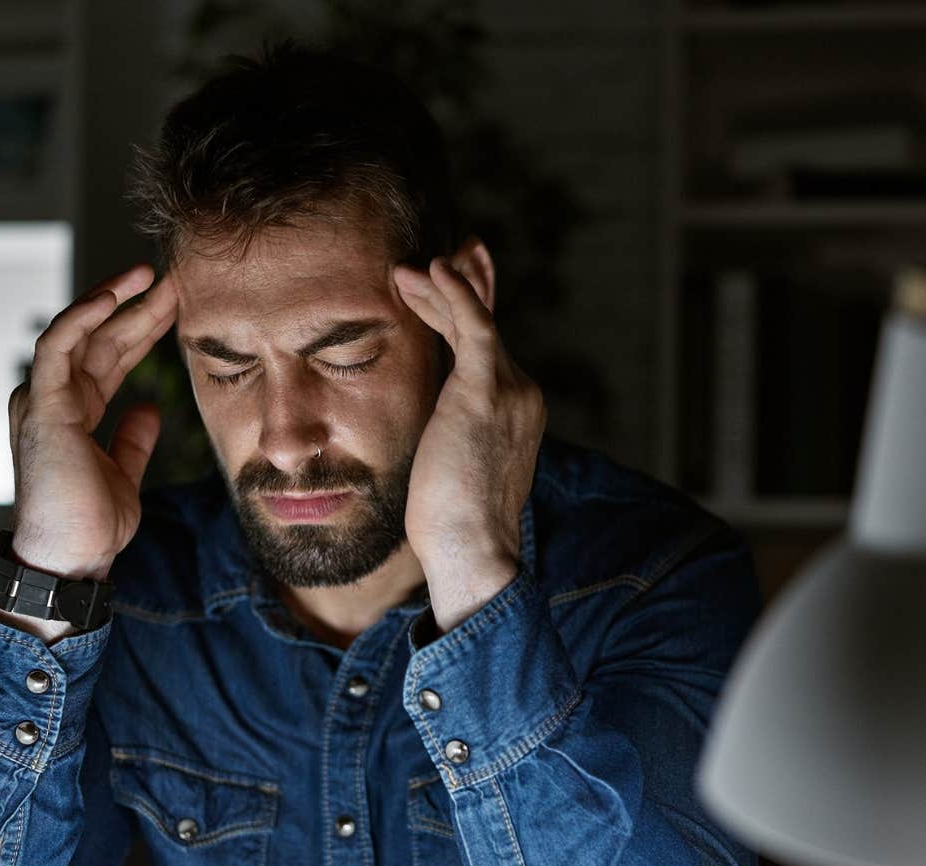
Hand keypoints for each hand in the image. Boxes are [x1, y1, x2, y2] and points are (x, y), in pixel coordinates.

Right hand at [7, 263, 178, 580]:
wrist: (71, 557)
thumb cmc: (90, 524)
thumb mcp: (122, 472)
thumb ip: (132, 439)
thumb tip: (149, 409)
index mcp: (74, 411)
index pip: (110, 356)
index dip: (142, 329)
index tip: (178, 306)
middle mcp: (55, 397)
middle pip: (99, 338)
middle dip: (137, 307)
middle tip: (175, 279)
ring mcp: (44, 398)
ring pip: (78, 331)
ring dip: (112, 298)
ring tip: (148, 274)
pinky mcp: (41, 405)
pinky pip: (56, 346)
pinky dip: (81, 317)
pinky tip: (111, 296)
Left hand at [393, 254, 545, 631]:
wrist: (472, 551)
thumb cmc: (453, 525)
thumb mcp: (454, 466)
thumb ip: (451, 433)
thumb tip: (431, 427)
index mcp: (517, 411)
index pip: (489, 346)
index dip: (466, 310)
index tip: (438, 285)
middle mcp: (522, 393)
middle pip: (484, 325)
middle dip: (460, 286)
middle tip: (436, 255)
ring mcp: (510, 389)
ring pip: (474, 319)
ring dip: (441, 288)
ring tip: (403, 270)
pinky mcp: (485, 391)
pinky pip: (473, 326)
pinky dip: (454, 294)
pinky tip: (429, 270)